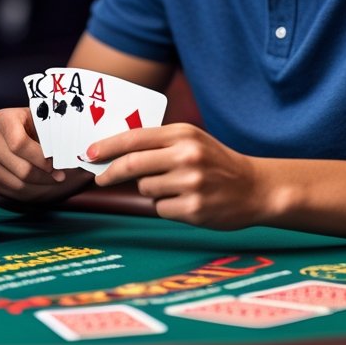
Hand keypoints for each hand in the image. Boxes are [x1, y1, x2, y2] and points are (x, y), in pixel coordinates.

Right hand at [0, 107, 89, 204]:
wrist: (16, 128)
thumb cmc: (33, 123)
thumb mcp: (42, 121)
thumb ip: (53, 136)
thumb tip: (74, 155)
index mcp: (3, 120)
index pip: (19, 144)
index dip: (40, 158)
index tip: (56, 163)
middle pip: (20, 168)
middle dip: (45, 175)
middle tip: (61, 175)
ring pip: (17, 183)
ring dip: (40, 185)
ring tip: (53, 179)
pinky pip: (11, 190)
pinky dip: (29, 190)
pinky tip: (40, 182)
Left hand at [88, 123, 266, 229]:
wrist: (256, 187)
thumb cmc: (217, 163)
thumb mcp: (192, 141)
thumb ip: (160, 143)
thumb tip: (115, 151)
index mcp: (183, 134)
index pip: (135, 138)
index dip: (107, 146)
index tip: (89, 153)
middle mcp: (186, 156)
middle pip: (132, 165)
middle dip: (110, 172)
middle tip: (100, 177)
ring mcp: (191, 184)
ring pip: (146, 189)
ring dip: (151, 190)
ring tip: (176, 187)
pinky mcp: (194, 209)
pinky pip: (161, 209)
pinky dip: (167, 207)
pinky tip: (186, 202)